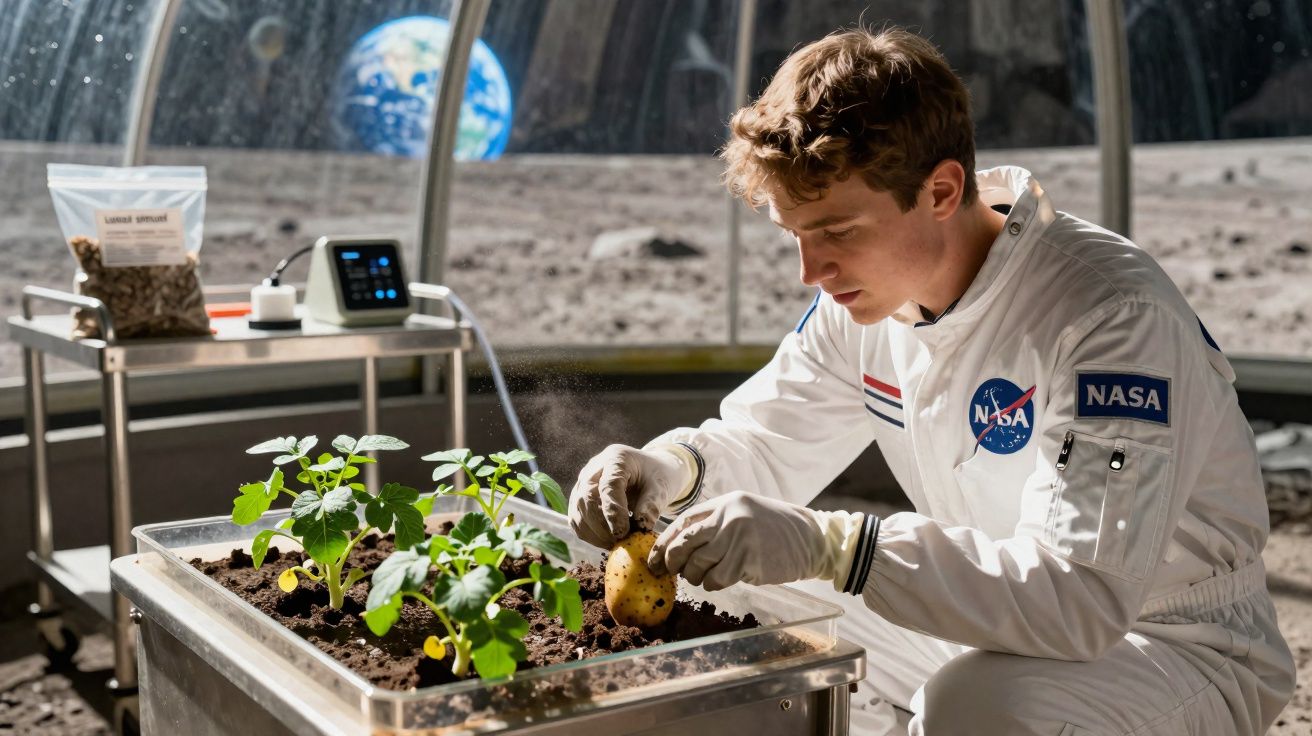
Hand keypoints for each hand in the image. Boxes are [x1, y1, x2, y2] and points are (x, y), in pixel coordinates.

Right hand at [569, 444, 695, 547]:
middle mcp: (594, 467)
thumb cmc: (656, 477)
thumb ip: (652, 504)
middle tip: (619, 541)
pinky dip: (588, 534)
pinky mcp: (579, 497)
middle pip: (587, 497)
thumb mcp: (662, 487)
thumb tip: (642, 526)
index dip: (613, 511)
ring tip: (615, 544)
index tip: (623, 532)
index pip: (608, 485)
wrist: (648, 472)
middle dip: (601, 524)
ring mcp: (583, 481)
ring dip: (594, 532)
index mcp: (616, 458)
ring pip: (578, 509)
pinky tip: (606, 541)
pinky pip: (576, 518)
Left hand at [647, 491, 865, 591]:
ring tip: (706, 576)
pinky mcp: (748, 559)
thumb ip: (715, 524)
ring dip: (696, 576)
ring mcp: (738, 538)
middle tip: (671, 572)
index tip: (654, 558)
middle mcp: (728, 518)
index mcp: (724, 504)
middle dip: (672, 562)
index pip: (682, 523)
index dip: (664, 542)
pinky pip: (717, 579)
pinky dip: (714, 584)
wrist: (811, 538)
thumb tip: (678, 548)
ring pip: (698, 565)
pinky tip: (722, 580)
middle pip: (684, 544)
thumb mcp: (743, 513)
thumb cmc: (773, 529)